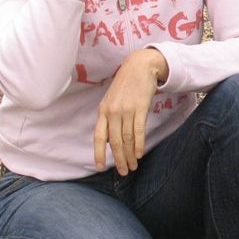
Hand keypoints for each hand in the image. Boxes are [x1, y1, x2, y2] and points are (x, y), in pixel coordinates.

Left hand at [94, 48, 167, 173]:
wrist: (140, 67)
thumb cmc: (125, 85)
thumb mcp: (111, 100)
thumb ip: (109, 119)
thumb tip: (108, 140)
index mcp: (103, 111)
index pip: (98, 136)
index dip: (98, 153)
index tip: (100, 167)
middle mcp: (112, 112)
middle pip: (114, 141)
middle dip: (118, 159)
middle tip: (123, 172)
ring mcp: (126, 110)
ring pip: (126, 138)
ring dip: (129, 155)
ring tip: (133, 166)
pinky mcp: (140, 108)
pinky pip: (138, 130)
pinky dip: (138, 144)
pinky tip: (139, 154)